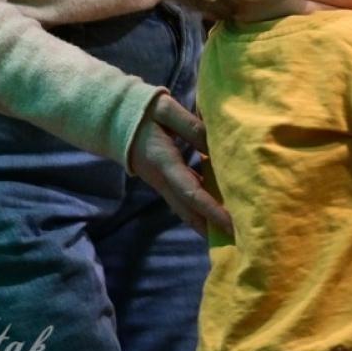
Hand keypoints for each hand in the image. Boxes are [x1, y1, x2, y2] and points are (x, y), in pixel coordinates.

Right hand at [130, 94, 233, 236]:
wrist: (114, 121)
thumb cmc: (143, 112)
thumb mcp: (165, 110)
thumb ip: (191, 126)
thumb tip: (215, 144)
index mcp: (164, 163)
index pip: (192, 193)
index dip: (212, 210)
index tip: (232, 224)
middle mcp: (162, 180)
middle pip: (188, 212)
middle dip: (211, 228)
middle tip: (237, 240)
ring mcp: (161, 183)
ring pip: (185, 209)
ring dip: (206, 222)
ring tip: (231, 232)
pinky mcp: (163, 181)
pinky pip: (184, 201)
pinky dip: (201, 209)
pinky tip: (218, 210)